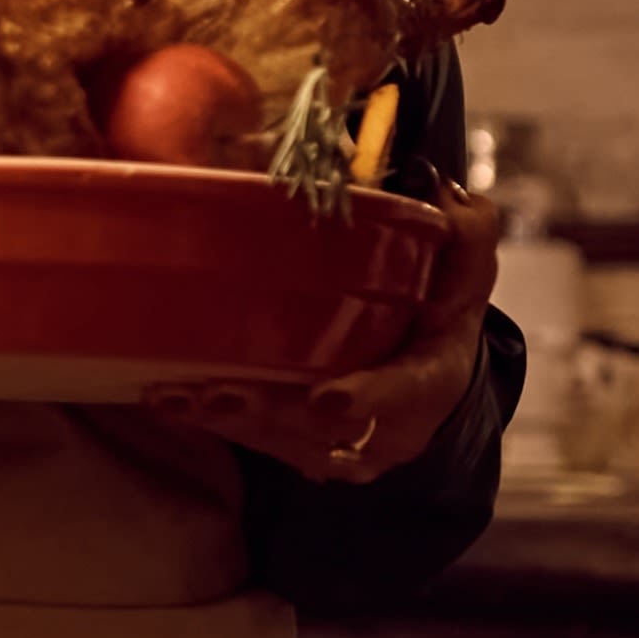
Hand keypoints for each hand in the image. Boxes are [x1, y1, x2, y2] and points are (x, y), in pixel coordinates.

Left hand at [153, 189, 502, 484]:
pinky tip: (172, 404)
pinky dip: (219, 427)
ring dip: (228, 422)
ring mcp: (348, 450)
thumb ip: (463, 231)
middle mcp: (390, 428)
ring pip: (284, 443)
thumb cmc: (440, 314)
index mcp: (432, 378)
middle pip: (326, 429)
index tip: (327, 399)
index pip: (404, 390)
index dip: (368, 398)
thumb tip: (430, 183)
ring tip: (173, 397)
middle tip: (215, 392)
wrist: (432, 376)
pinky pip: (262, 445)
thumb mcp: (467, 270)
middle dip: (268, 412)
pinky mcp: (310, 454)